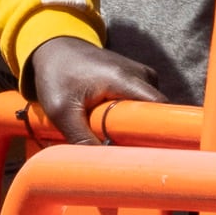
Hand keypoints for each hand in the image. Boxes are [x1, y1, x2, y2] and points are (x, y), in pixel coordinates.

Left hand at [24, 35, 167, 145]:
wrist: (54, 48)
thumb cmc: (56, 76)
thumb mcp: (60, 110)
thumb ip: (80, 137)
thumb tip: (100, 165)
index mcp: (127, 79)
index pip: (162, 111)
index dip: (162, 134)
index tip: (153, 155)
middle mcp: (142, 75)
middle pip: (159, 114)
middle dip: (146, 134)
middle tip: (127, 151)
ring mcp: (143, 75)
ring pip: (151, 111)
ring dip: (135, 124)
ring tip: (113, 133)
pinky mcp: (139, 79)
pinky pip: (144, 104)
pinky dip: (132, 115)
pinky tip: (113, 121)